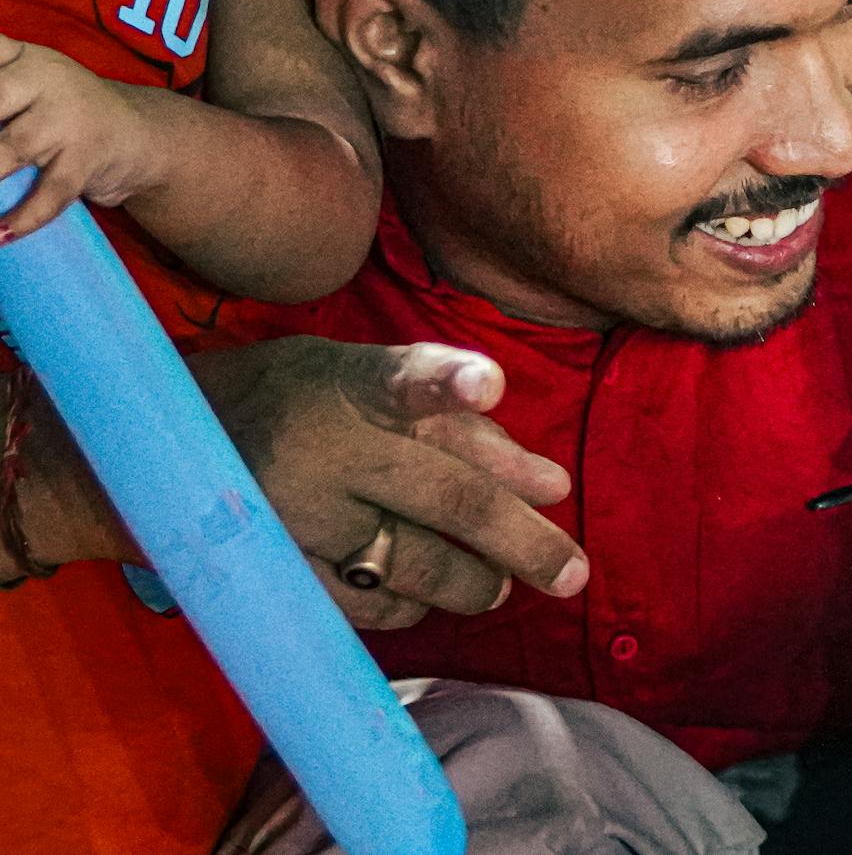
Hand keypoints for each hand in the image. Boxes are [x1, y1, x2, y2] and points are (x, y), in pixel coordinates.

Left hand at [0, 37, 158, 240]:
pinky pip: (51, 193)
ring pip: (11, 149)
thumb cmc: (66, 110)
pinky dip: (24, 218)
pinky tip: (2, 234)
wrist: (144, 135)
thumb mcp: (29, 74)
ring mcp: (70, 121)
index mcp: (22, 58)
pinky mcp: (89, 160)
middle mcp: (46, 80)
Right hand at [17, 338, 587, 628]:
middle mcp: (318, 448)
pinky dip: (406, 607)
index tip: (488, 385)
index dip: (445, 381)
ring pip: (411, 564)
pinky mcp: (267, 574)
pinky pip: (362, 607)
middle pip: (444, 498)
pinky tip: (426, 599)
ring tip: (497, 586)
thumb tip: (549, 484)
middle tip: (572, 572)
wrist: (145, 448)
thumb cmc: (284, 398)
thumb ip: (453, 422)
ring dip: (472, 582)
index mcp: (342, 384)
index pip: (401, 378)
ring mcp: (289, 519)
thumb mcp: (354, 378)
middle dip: (522, 542)